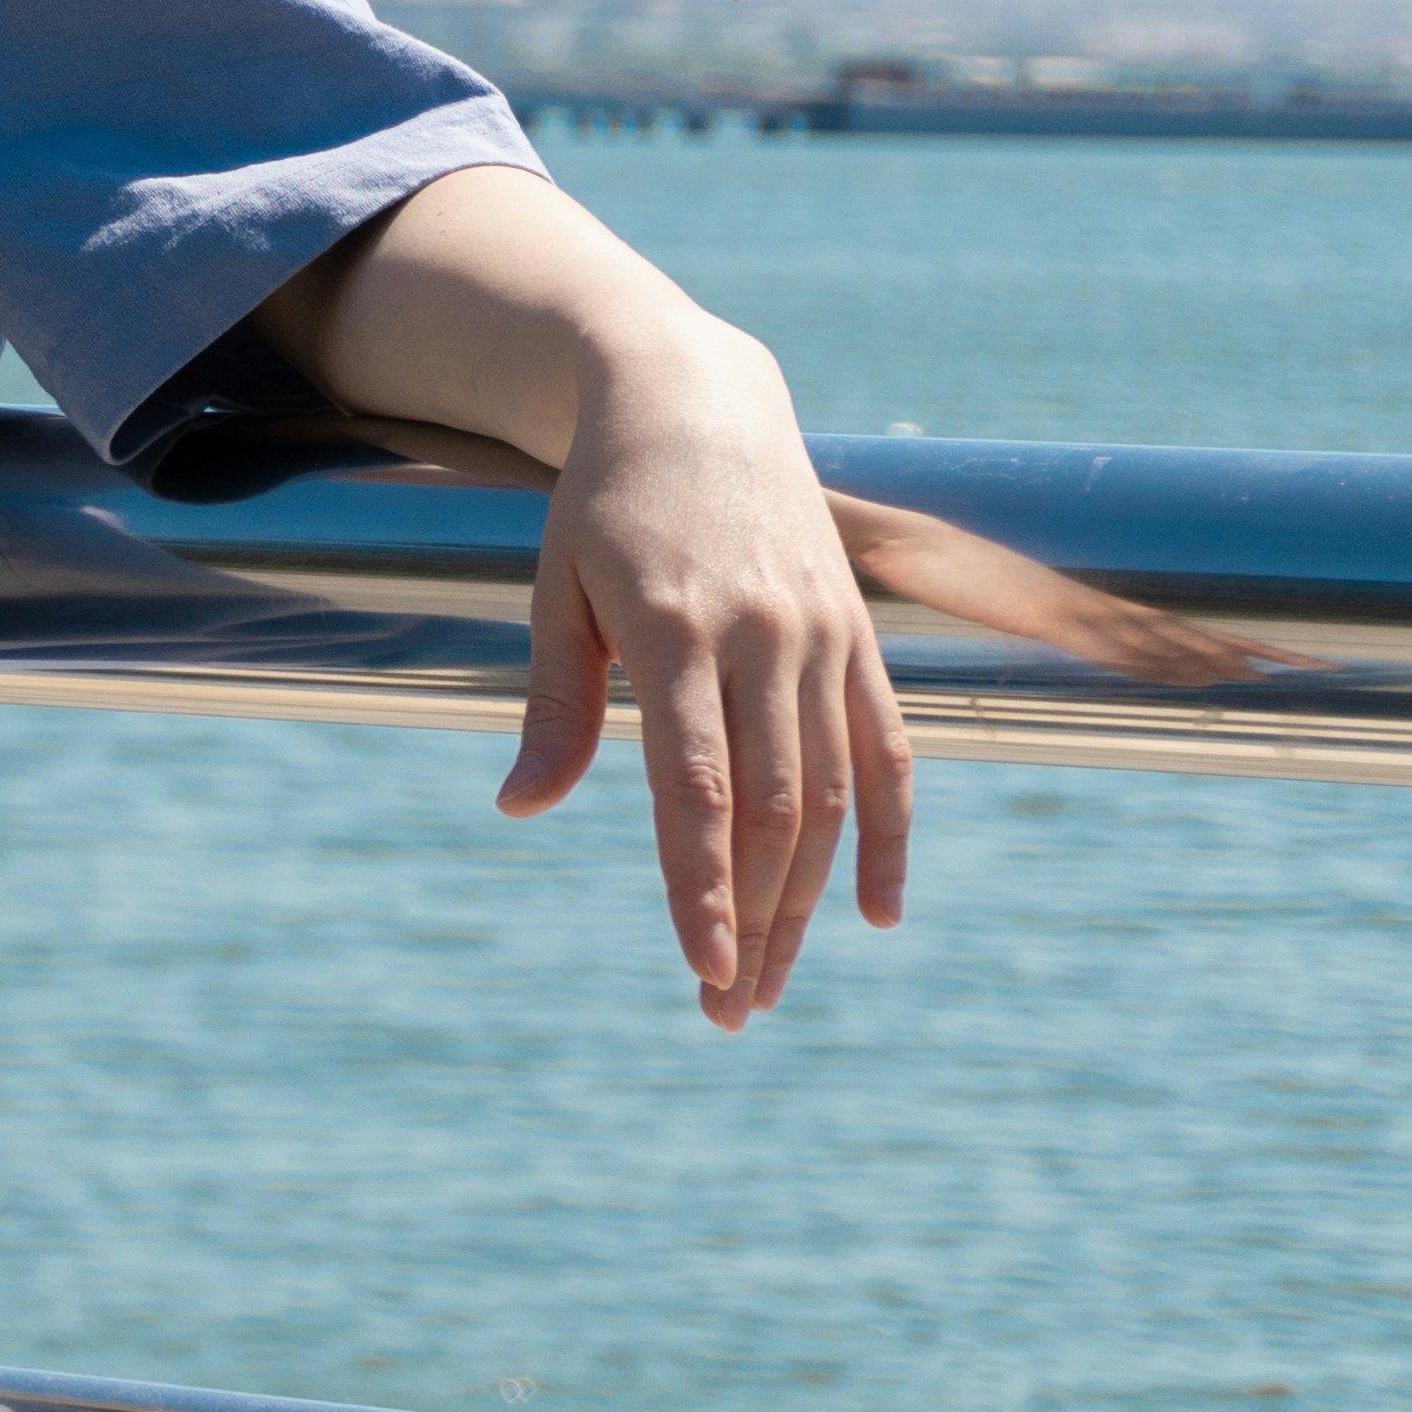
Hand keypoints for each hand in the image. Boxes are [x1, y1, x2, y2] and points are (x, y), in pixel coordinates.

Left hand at [501, 325, 918, 1027]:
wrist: (695, 401)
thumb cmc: (604, 503)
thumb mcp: (558, 588)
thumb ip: (555, 702)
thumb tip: (519, 807)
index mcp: (676, 627)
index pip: (699, 786)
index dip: (704, 885)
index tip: (702, 968)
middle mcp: (763, 637)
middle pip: (775, 810)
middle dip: (755, 919)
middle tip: (730, 1010)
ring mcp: (822, 638)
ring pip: (833, 796)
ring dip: (808, 899)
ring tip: (772, 982)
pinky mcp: (859, 637)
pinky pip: (889, 752)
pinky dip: (891, 836)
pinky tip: (876, 912)